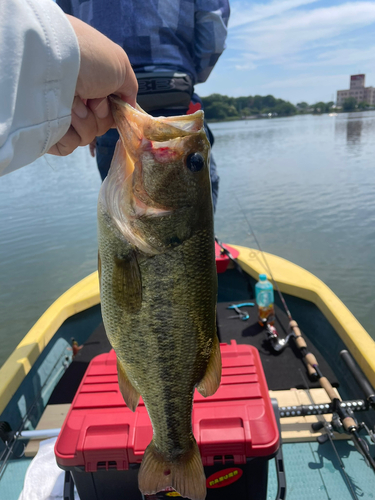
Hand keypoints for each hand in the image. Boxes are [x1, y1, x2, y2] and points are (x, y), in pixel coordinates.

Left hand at [48, 15, 137, 156]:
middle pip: (101, 126)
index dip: (113, 111)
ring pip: (87, 137)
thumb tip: (128, 108)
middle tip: (91, 99)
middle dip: (101, 115)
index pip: (109, 112)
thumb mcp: (121, 68)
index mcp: (91, 86)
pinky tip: (63, 114)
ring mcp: (62, 116)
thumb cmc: (91, 59)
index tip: (111, 102)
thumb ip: (129, 90)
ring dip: (85, 121)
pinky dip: (70, 134)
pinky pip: (69, 146)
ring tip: (73, 101)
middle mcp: (76, 100)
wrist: (55, 59)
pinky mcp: (50, 132)